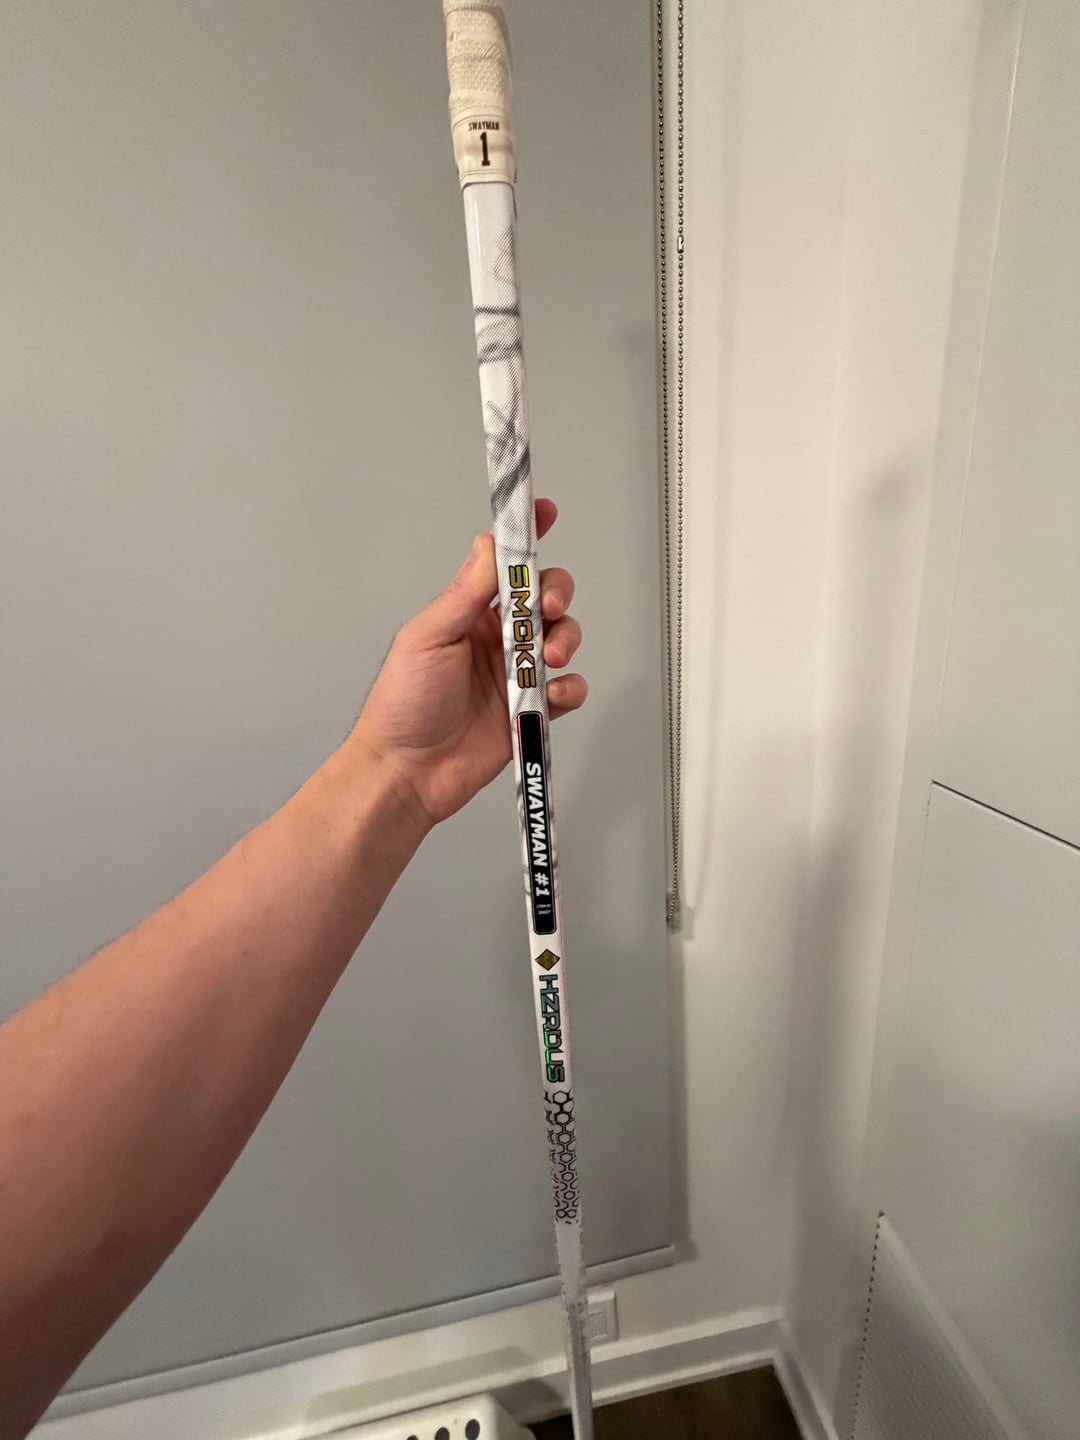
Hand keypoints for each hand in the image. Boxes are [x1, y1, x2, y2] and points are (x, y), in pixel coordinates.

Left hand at [353, 499, 586, 826]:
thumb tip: (490, 545)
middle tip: (546, 610)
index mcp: (468, 614)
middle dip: (555, 596)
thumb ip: (466, 592)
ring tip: (548, 660)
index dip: (526, 538)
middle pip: (545, 599)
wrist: (406, 773)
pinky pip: (567, 690)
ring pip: (562, 640)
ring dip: (565, 641)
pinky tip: (550, 696)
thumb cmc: (402, 705)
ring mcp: (515, 675)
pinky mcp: (530, 712)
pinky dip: (569, 689)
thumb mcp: (429, 636)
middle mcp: (495, 639)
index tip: (543, 513)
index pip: (503, 565)